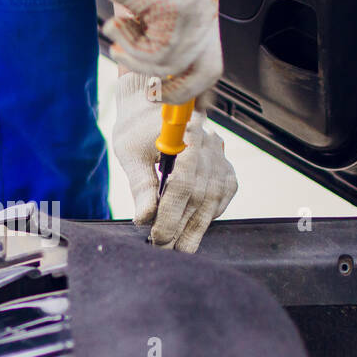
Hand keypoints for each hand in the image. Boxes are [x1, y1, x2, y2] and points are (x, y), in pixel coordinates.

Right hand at [78, 0, 222, 102]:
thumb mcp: (152, 11)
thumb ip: (156, 41)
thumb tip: (153, 78)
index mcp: (204, 10)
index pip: (210, 62)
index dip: (190, 84)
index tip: (166, 90)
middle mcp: (205, 13)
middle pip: (205, 72)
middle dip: (177, 91)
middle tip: (152, 93)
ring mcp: (194, 13)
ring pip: (170, 64)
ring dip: (136, 58)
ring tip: (117, 39)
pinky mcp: (176, 12)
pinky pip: (152, 50)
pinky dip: (128, 44)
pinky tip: (116, 25)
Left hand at [112, 73, 236, 252]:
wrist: (154, 107)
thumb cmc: (138, 130)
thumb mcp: (131, 154)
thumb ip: (141, 186)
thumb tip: (145, 219)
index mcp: (185, 135)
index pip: (182, 183)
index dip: (171, 214)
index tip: (157, 236)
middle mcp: (209, 145)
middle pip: (200, 195)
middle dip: (181, 228)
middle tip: (163, 249)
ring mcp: (220, 156)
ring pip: (213, 200)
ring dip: (196, 228)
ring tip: (178, 249)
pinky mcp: (225, 167)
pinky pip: (222, 197)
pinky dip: (209, 216)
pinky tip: (194, 230)